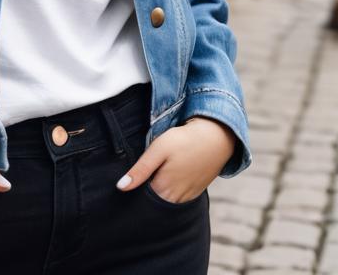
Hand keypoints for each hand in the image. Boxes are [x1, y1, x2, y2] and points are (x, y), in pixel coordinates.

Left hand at [116, 117, 234, 203]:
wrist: (216, 137)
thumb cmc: (184, 140)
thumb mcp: (158, 150)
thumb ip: (140, 170)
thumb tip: (120, 187)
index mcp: (163, 190)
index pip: (141, 198)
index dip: (135, 187)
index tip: (132, 175)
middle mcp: (176, 199)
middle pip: (154, 201)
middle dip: (146, 190)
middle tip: (147, 169)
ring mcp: (188, 197)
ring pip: (166, 199)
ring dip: (160, 189)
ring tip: (159, 169)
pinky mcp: (196, 192)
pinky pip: (179, 196)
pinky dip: (172, 189)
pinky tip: (171, 173)